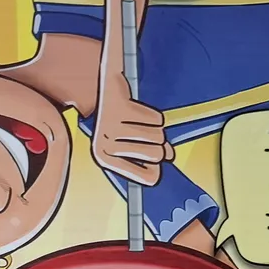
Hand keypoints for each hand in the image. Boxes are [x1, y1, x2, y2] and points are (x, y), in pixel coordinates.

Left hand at [91, 70, 172, 186]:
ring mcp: (111, 126)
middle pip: (157, 154)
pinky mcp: (121, 108)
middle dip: (160, 145)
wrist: (99, 91)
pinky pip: (156, 119)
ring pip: (158, 135)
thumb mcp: (128, 143)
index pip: (149, 177)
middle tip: (145, 134)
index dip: (158, 169)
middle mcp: (106, 145)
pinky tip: (137, 110)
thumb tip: (170, 156)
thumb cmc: (116, 123)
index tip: (156, 163)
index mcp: (105, 160)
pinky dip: (153, 115)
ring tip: (139, 122)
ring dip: (156, 128)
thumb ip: (149, 152)